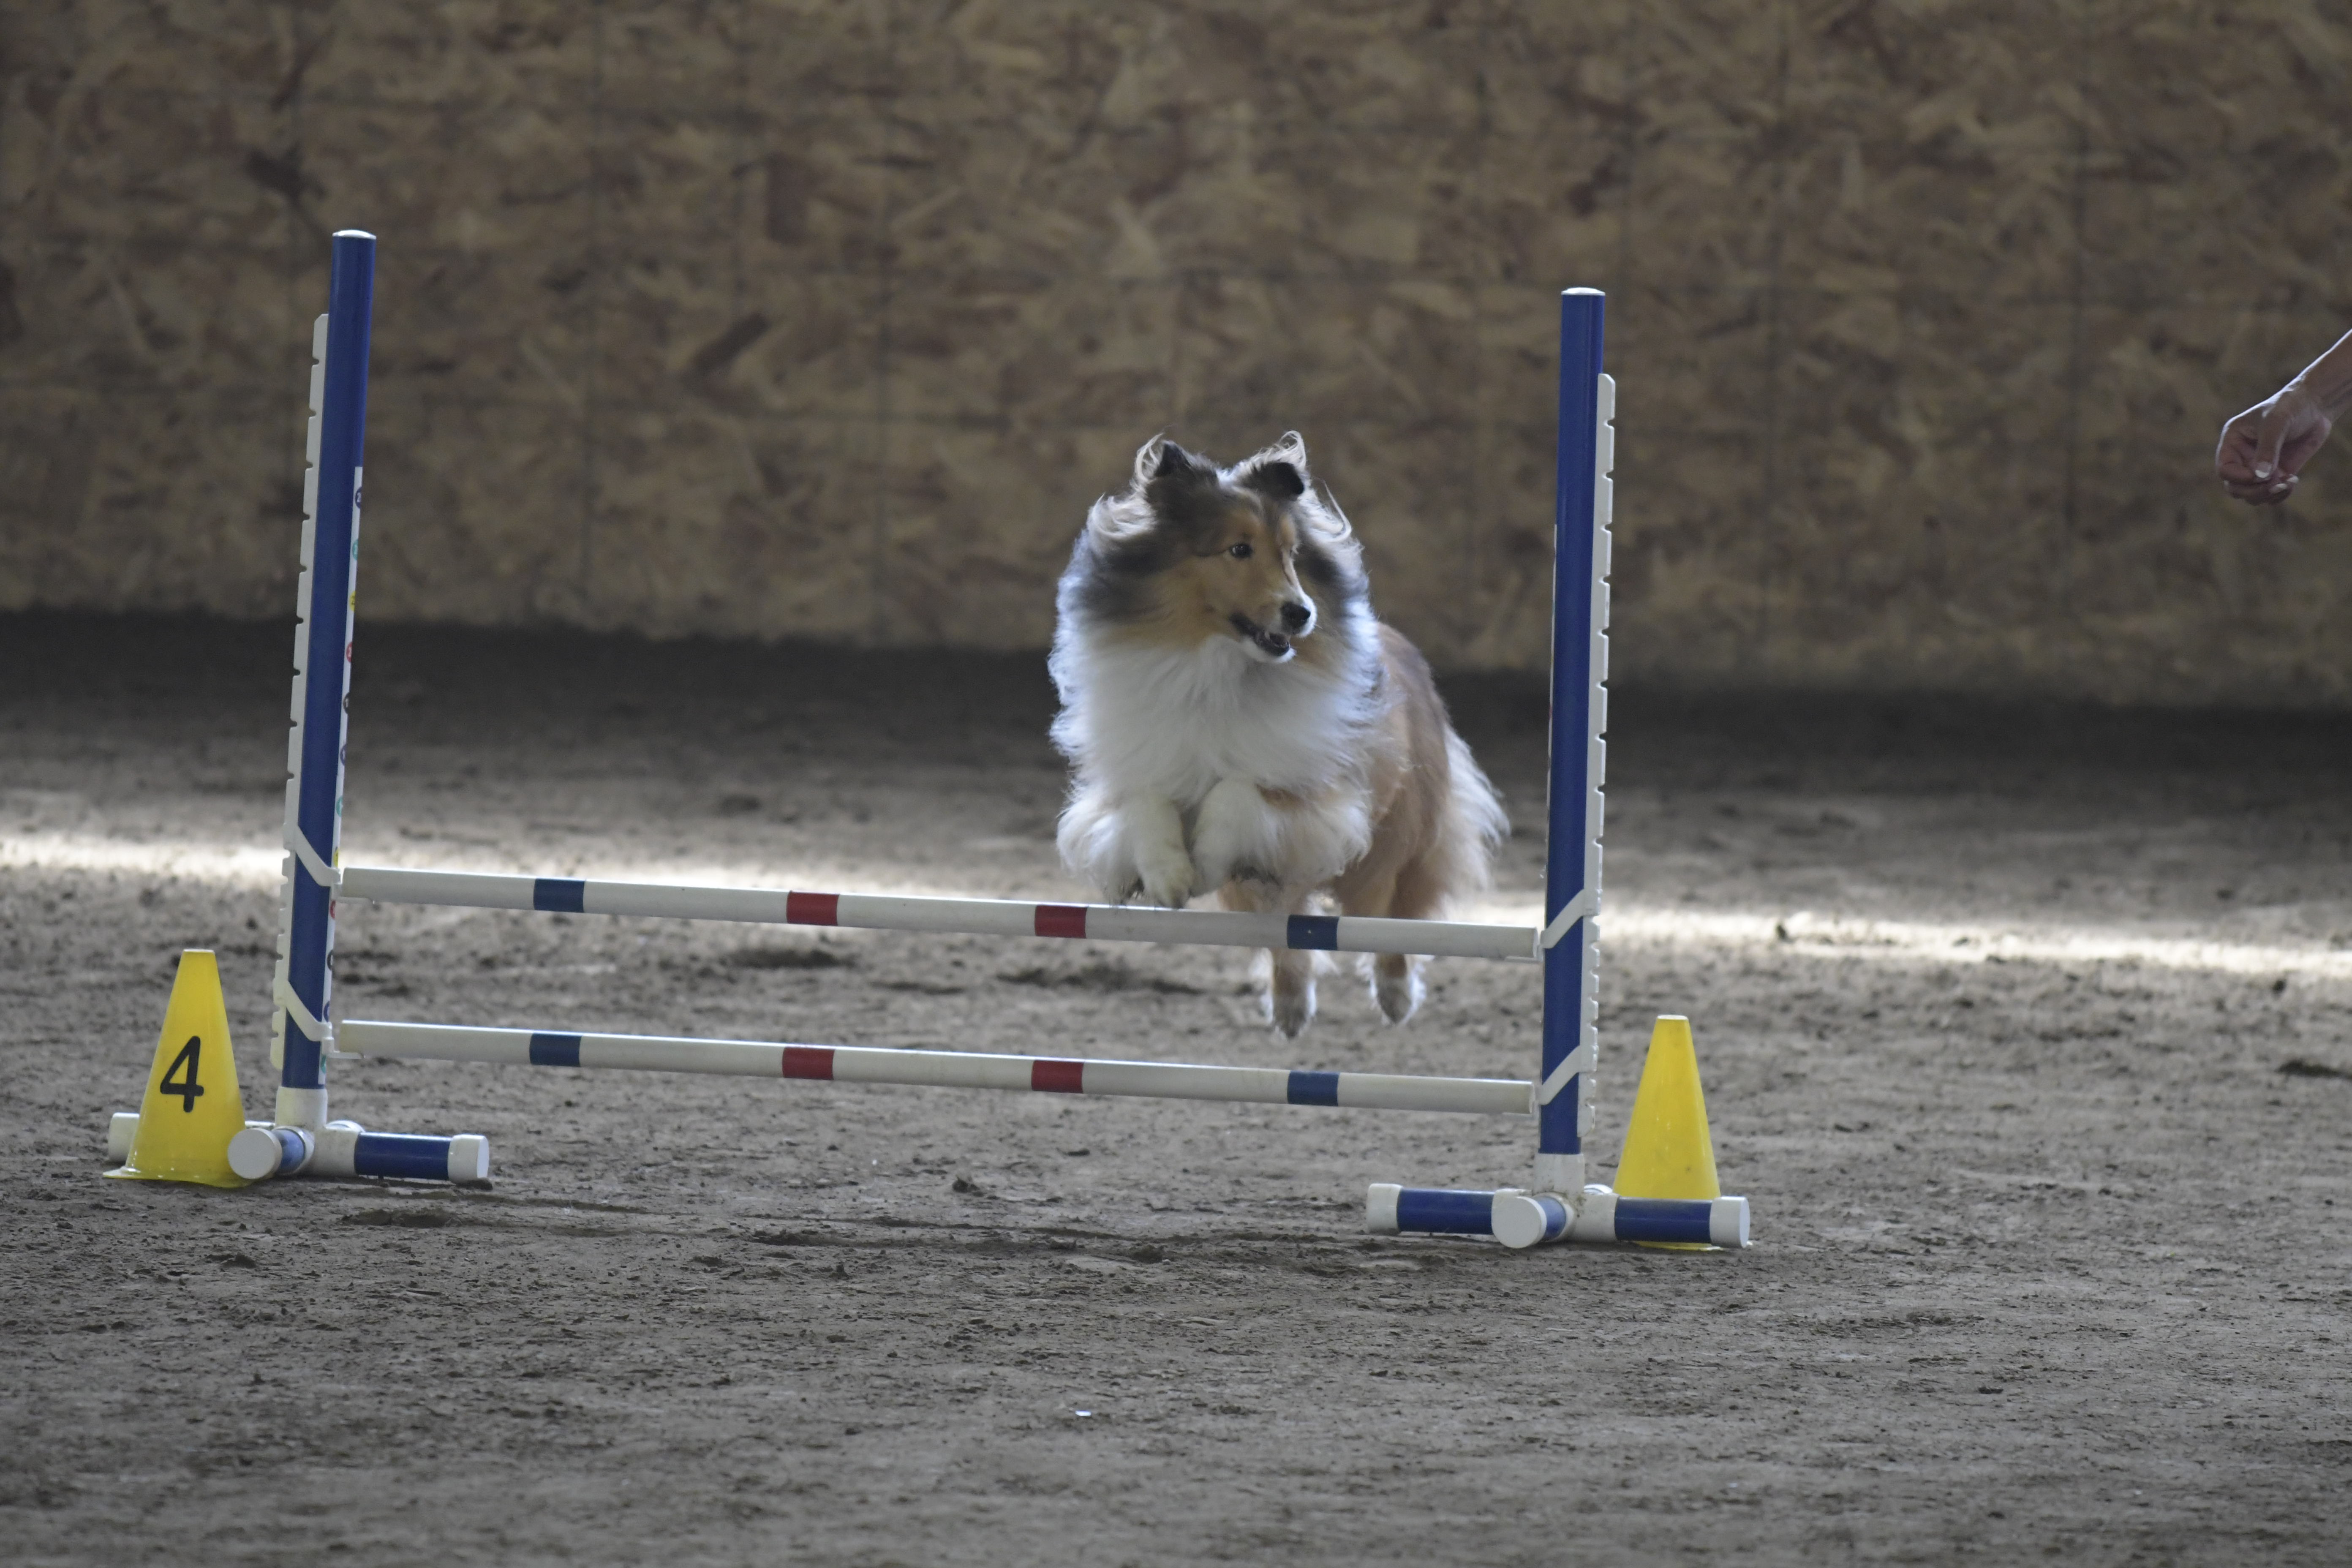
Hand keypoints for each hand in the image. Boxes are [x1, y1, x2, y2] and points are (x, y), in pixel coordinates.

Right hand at [2215, 384, 2331, 505]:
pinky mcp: (2276, 474)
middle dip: (2254, 490)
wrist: (2315, 405)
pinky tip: (2293, 481)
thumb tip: (2260, 476)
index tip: (2259, 475)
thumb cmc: (2290, 407)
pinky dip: (2280, 495)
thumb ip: (2267, 449)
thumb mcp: (2276, 423)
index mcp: (2233, 442)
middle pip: (2235, 488)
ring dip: (2268, 494)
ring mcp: (2259, 467)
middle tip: (2276, 483)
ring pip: (2251, 495)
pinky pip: (2270, 495)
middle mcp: (2242, 457)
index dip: (2238, 477)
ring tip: (2287, 482)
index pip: (2225, 469)